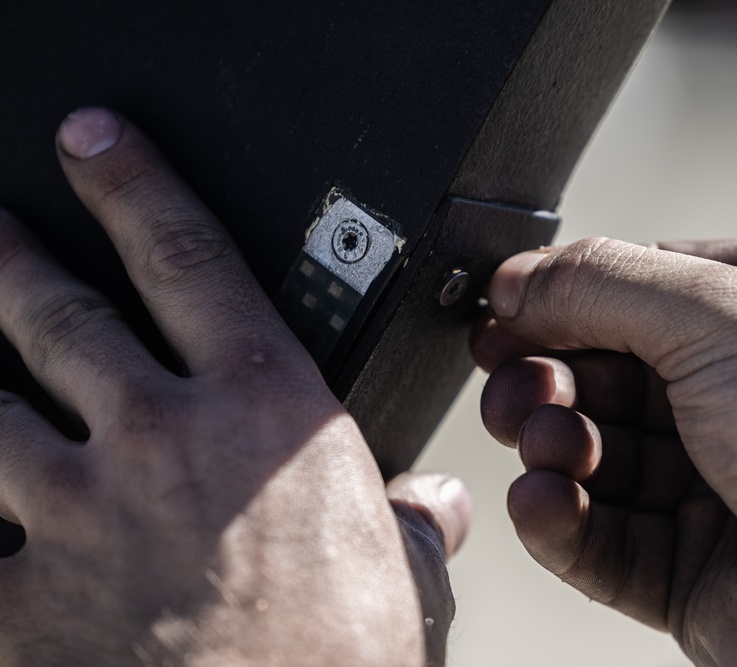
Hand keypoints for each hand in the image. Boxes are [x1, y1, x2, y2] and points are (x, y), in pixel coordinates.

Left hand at [0, 108, 470, 666]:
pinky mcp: (18, 603)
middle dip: (12, 257)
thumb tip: (435, 508)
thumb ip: (412, 525)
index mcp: (262, 416)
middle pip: (58, 317)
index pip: (189, 261)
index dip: (137, 188)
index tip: (98, 146)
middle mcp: (157, 444)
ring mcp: (73, 519)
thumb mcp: (402, 580)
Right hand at [472, 237, 736, 664]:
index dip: (574, 297)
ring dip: (555, 444)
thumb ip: (606, 283)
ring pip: (603, 455)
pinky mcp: (694, 564)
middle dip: (554, 376)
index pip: (652, 287)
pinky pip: (604, 534)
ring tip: (541, 441)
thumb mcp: (723, 314)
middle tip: (511, 381)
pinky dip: (561, 516)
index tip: (508, 307)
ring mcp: (726, 483)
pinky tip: (541, 499)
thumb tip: (516, 280)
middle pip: (616, 372)